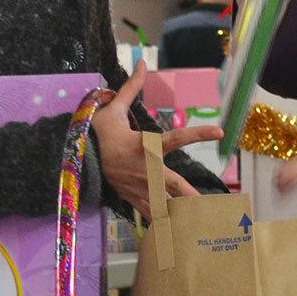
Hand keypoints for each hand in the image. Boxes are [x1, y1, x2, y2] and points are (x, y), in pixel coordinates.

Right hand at [93, 67, 221, 217]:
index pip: (175, 138)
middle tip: (203, 202)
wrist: (77, 156)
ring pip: (162, 201)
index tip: (219, 132)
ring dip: (178, 212)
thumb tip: (141, 63)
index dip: (197, 135)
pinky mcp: (132, 197)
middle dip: (185, 193)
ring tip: (199, 222)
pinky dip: (163, 221)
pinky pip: (150, 211)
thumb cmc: (100, 131)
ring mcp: (137, 186)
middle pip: (169, 181)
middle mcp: (143, 168)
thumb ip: (131, 88)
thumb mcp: (114, 108)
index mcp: (143, 145)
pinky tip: (178, 232)